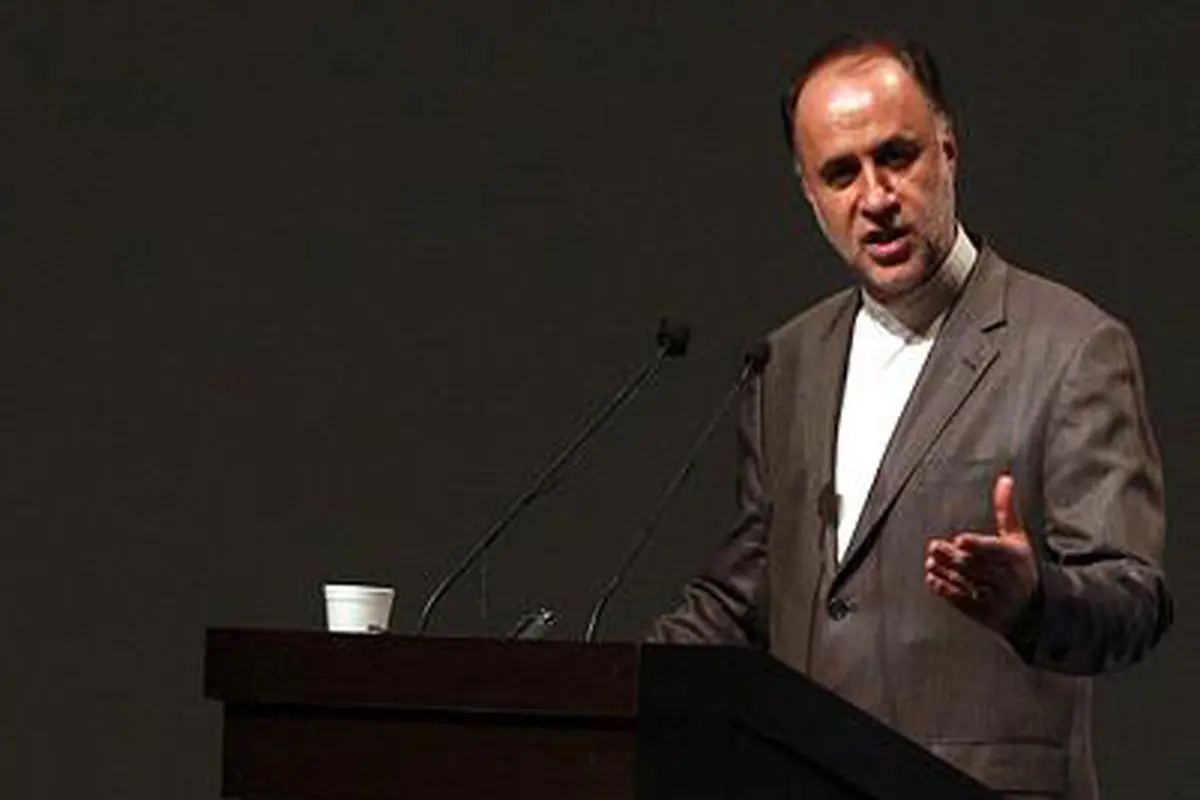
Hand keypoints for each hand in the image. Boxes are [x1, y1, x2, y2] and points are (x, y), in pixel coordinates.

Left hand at [924, 474, 1038, 634]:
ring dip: (947, 571)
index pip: (996, 551)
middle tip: (934, 546)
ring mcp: (997, 598)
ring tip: (932, 560)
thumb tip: (1005, 479)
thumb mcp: (1017, 538)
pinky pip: (963, 600)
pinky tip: (932, 578)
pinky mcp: (985, 613)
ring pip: (968, 582)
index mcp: (1016, 558)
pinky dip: (946, 589)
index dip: (978, 545)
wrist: (1032, 610)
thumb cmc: (1021, 566)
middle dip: (954, 557)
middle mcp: (1009, 579)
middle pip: (977, 566)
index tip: (960, 539)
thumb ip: (1007, 510)